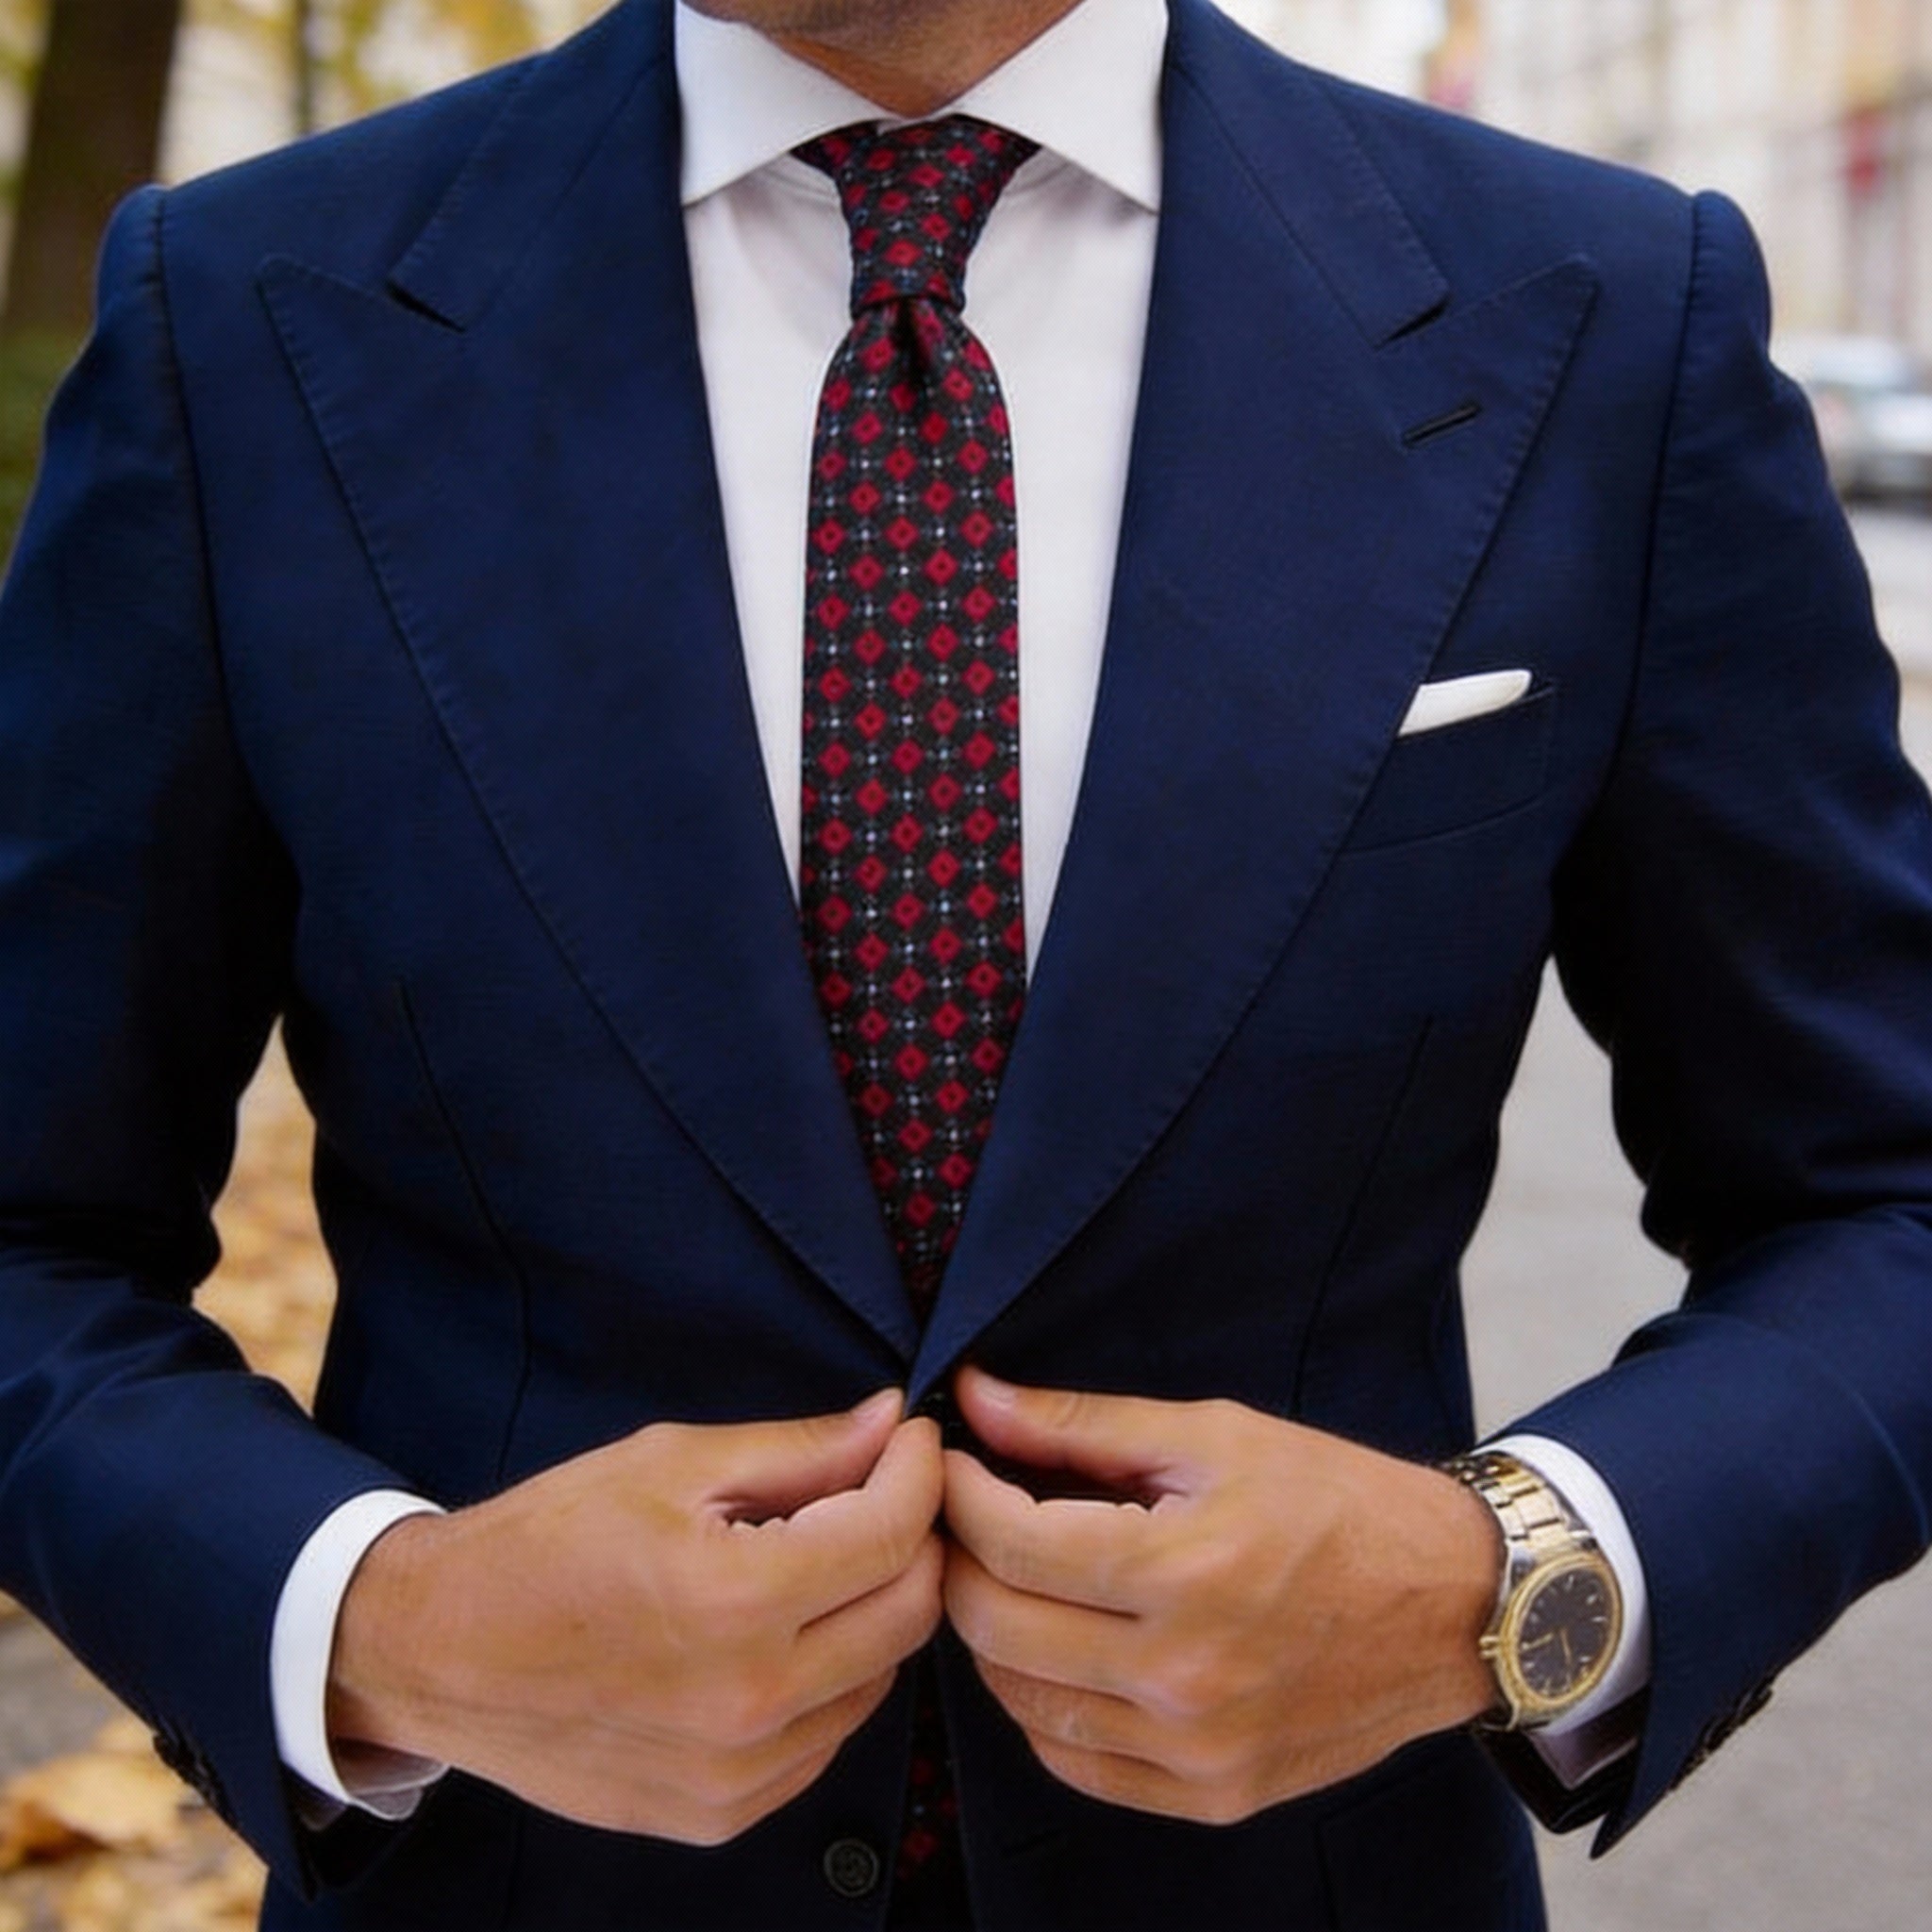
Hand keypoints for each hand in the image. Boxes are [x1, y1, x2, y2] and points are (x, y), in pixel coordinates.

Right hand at [327, 1389, 942, 1845]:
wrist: (438, 1652)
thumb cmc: (546, 1541)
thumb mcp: (669, 1463)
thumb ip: (797, 1449)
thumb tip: (890, 1423)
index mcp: (734, 1600)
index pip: (892, 1534)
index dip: (919, 1472)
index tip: (913, 1440)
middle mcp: (749, 1700)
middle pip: (910, 1613)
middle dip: (915, 1538)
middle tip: (884, 1492)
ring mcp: (737, 1773)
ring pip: (880, 1680)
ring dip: (875, 1611)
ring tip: (824, 1560)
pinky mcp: (719, 1814)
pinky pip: (825, 1739)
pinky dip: (830, 1680)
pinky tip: (783, 1634)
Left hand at [940, 1365, 1499, 1825]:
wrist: (1453, 1605)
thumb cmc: (1337, 1501)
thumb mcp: (1214, 1435)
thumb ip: (1081, 1424)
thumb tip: (976, 1397)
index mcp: (1184, 1572)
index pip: (1012, 1543)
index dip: (959, 1493)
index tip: (950, 1460)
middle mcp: (1184, 1676)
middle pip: (998, 1627)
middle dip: (959, 1560)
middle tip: (964, 1516)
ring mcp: (1197, 1750)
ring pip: (1022, 1703)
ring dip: (992, 1635)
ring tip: (1007, 1576)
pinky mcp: (1213, 1795)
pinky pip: (1077, 1762)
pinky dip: (1042, 1706)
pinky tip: (1056, 1649)